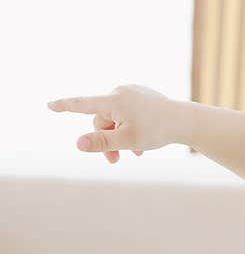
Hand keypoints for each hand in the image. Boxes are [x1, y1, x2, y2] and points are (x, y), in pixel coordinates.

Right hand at [47, 85, 179, 163]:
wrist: (186, 121)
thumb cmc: (158, 130)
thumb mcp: (127, 140)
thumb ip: (101, 142)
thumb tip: (78, 144)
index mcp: (113, 100)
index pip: (82, 104)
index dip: (64, 106)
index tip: (49, 105)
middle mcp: (120, 91)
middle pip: (102, 120)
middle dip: (107, 140)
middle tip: (115, 162)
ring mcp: (131, 92)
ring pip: (115, 119)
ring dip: (121, 137)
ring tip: (136, 152)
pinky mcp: (141, 95)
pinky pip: (127, 114)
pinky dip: (130, 128)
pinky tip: (142, 143)